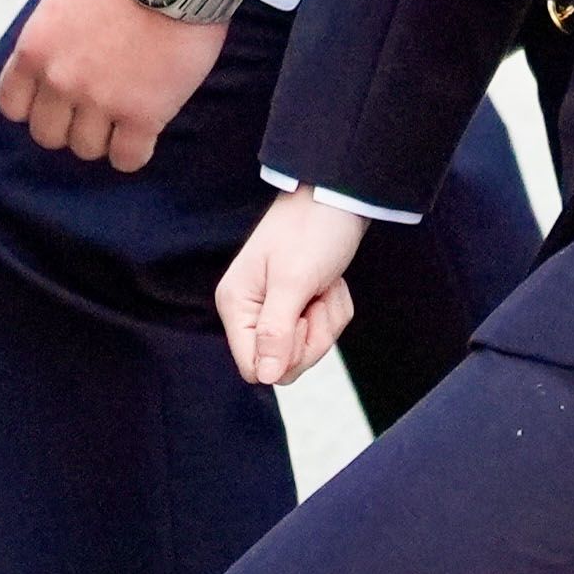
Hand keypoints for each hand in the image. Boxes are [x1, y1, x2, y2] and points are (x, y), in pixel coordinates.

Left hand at [0, 0, 230, 169]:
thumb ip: (50, 33)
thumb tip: (48, 56)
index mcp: (36, 48)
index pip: (12, 104)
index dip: (35, 105)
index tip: (57, 99)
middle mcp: (61, 79)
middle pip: (48, 134)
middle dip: (69, 124)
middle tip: (95, 108)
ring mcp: (101, 100)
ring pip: (86, 149)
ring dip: (103, 137)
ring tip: (124, 117)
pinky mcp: (143, 113)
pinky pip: (126, 159)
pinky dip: (133, 152)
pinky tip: (145, 133)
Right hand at [217, 190, 364, 386]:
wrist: (337, 196)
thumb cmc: (311, 229)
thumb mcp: (294, 281)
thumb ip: (276, 331)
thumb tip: (264, 377)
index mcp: (236, 304)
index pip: (253, 366)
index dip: (286, 354)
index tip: (302, 319)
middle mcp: (250, 310)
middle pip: (284, 362)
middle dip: (313, 334)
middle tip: (318, 297)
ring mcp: (274, 308)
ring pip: (306, 347)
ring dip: (327, 318)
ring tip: (325, 285)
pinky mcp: (297, 305)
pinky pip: (320, 329)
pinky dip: (334, 308)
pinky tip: (331, 283)